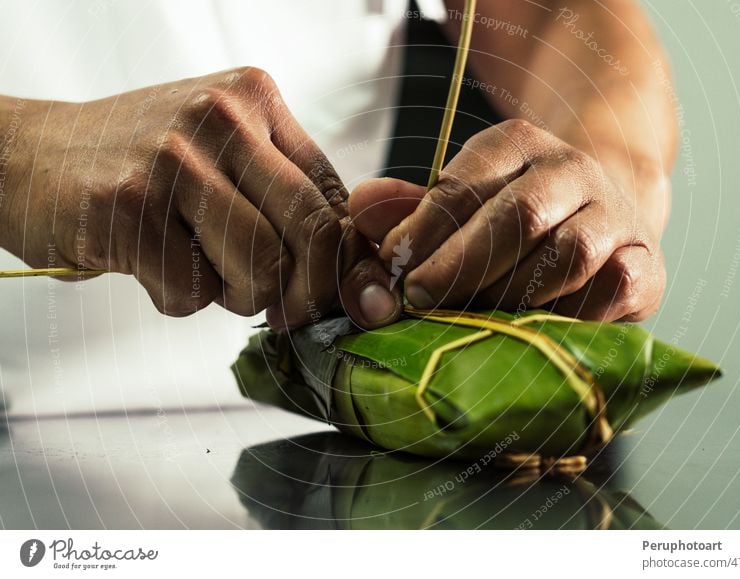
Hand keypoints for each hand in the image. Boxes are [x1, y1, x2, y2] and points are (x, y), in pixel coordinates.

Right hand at [1, 68, 399, 327]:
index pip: (331, 194)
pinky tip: (149, 264)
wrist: (28, 154)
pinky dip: (179, 298)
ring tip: (204, 274)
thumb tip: (347, 269)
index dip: (342, 260)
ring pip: (259, 267)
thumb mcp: (222, 153)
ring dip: (241, 298)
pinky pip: (191, 292)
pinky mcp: (129, 205)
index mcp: (255, 100)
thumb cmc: (138, 162)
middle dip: (306, 292)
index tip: (334, 295)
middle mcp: (221, 118)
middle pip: (310, 232)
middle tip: (285, 311)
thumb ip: (281, 194)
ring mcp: (173, 158)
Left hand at [350, 119, 665, 320]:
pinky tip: (541, 324)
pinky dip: (577, 311)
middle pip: (521, 214)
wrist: (603, 217)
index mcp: (519, 144)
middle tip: (424, 299)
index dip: (424, 231)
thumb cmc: (514, 220)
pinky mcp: (645, 262)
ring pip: (570, 253)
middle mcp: (573, 169)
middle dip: (465, 263)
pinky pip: (616, 286)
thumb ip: (411, 211)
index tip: (395, 268)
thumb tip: (359, 208)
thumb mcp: (461, 204)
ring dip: (516, 292)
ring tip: (479, 316)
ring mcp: (615, 213)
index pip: (465, 185)